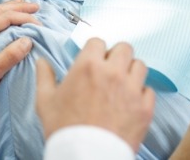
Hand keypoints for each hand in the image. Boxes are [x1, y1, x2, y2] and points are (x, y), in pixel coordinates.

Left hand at [0, 0, 39, 106]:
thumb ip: (10, 55)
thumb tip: (27, 40)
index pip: (5, 17)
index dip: (23, 17)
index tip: (38, 23)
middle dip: (18, 7)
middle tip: (35, 7)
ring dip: (9, 8)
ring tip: (23, 6)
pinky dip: (0, 14)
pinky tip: (5, 16)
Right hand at [36, 38, 154, 152]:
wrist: (85, 157)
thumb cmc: (64, 130)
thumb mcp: (45, 101)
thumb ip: (44, 76)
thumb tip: (41, 61)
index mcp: (88, 65)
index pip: (98, 41)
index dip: (95, 50)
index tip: (94, 60)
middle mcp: (112, 72)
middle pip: (124, 48)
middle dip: (117, 56)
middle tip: (111, 69)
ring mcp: (131, 89)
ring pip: (140, 66)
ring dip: (131, 72)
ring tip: (122, 85)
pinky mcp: (144, 108)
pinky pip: (149, 90)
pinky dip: (141, 95)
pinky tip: (131, 103)